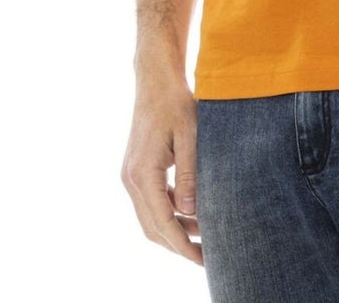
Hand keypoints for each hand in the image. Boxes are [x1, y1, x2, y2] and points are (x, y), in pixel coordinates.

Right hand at [121, 76, 202, 264]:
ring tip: (205, 235)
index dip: (182, 245)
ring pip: (151, 217)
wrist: (155, 80)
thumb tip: (191, 211)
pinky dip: (169, 212)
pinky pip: (151, 202)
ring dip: (175, 229)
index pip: (163, 222)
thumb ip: (190, 174)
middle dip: (179, 245)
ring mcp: (131, 175)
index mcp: (143, 173)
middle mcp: (131, 178)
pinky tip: (191, 211)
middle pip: (153, 227)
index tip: (203, 259)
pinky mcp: (136, 170)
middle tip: (207, 256)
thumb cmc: (175, 103)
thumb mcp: (190, 136)